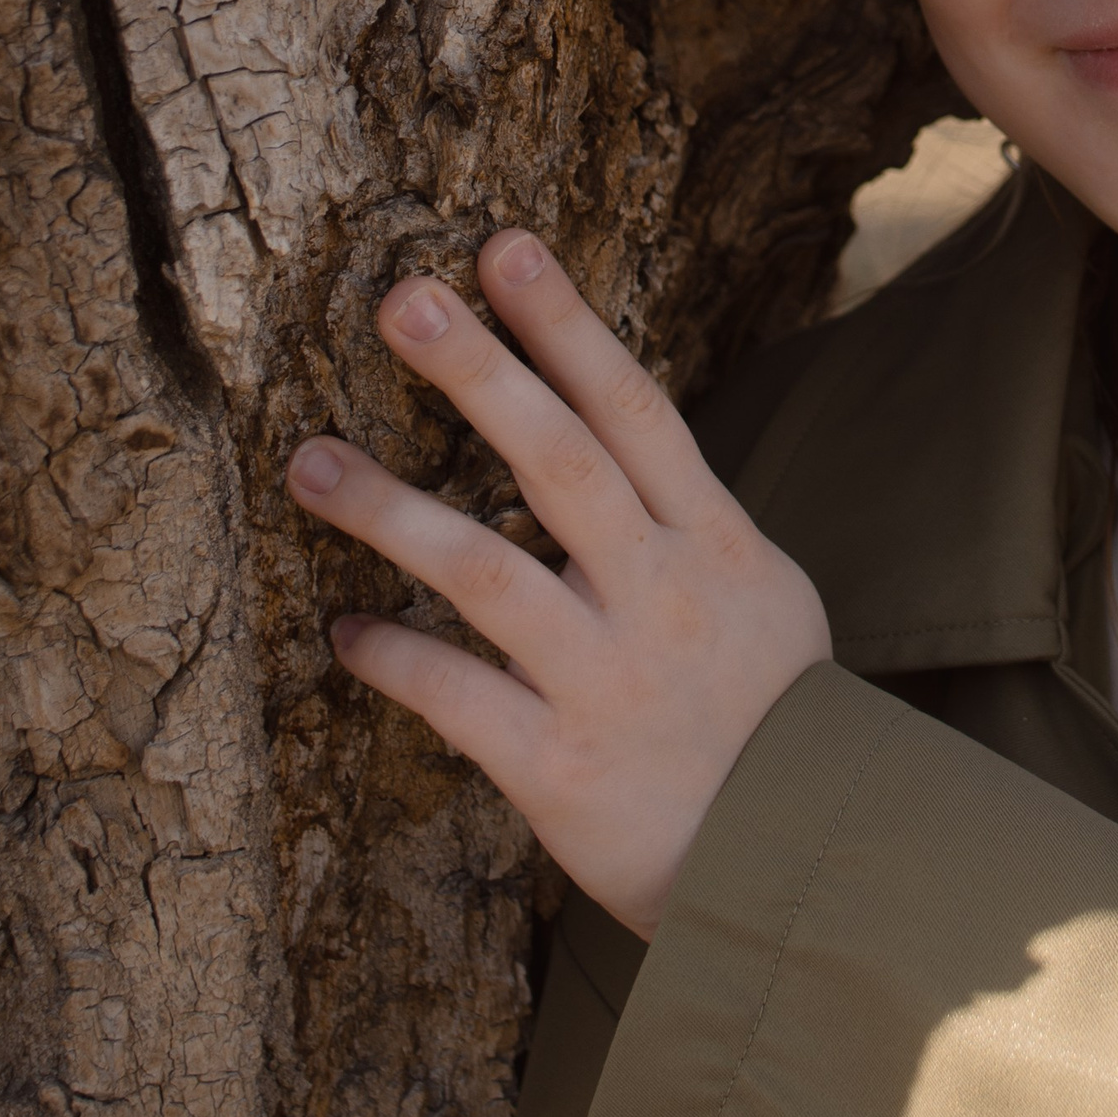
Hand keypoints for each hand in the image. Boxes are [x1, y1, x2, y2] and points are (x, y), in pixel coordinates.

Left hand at [288, 231, 831, 937]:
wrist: (809, 868)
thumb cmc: (778, 725)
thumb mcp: (766, 600)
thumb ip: (688, 525)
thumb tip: (611, 441)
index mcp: (715, 546)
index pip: (634, 411)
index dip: (567, 326)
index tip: (503, 249)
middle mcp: (664, 598)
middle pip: (560, 461)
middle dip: (479, 373)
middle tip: (403, 301)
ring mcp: (610, 681)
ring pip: (486, 572)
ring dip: (390, 510)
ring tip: (308, 458)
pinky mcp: (561, 768)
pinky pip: (457, 698)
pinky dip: (394, 661)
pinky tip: (343, 634)